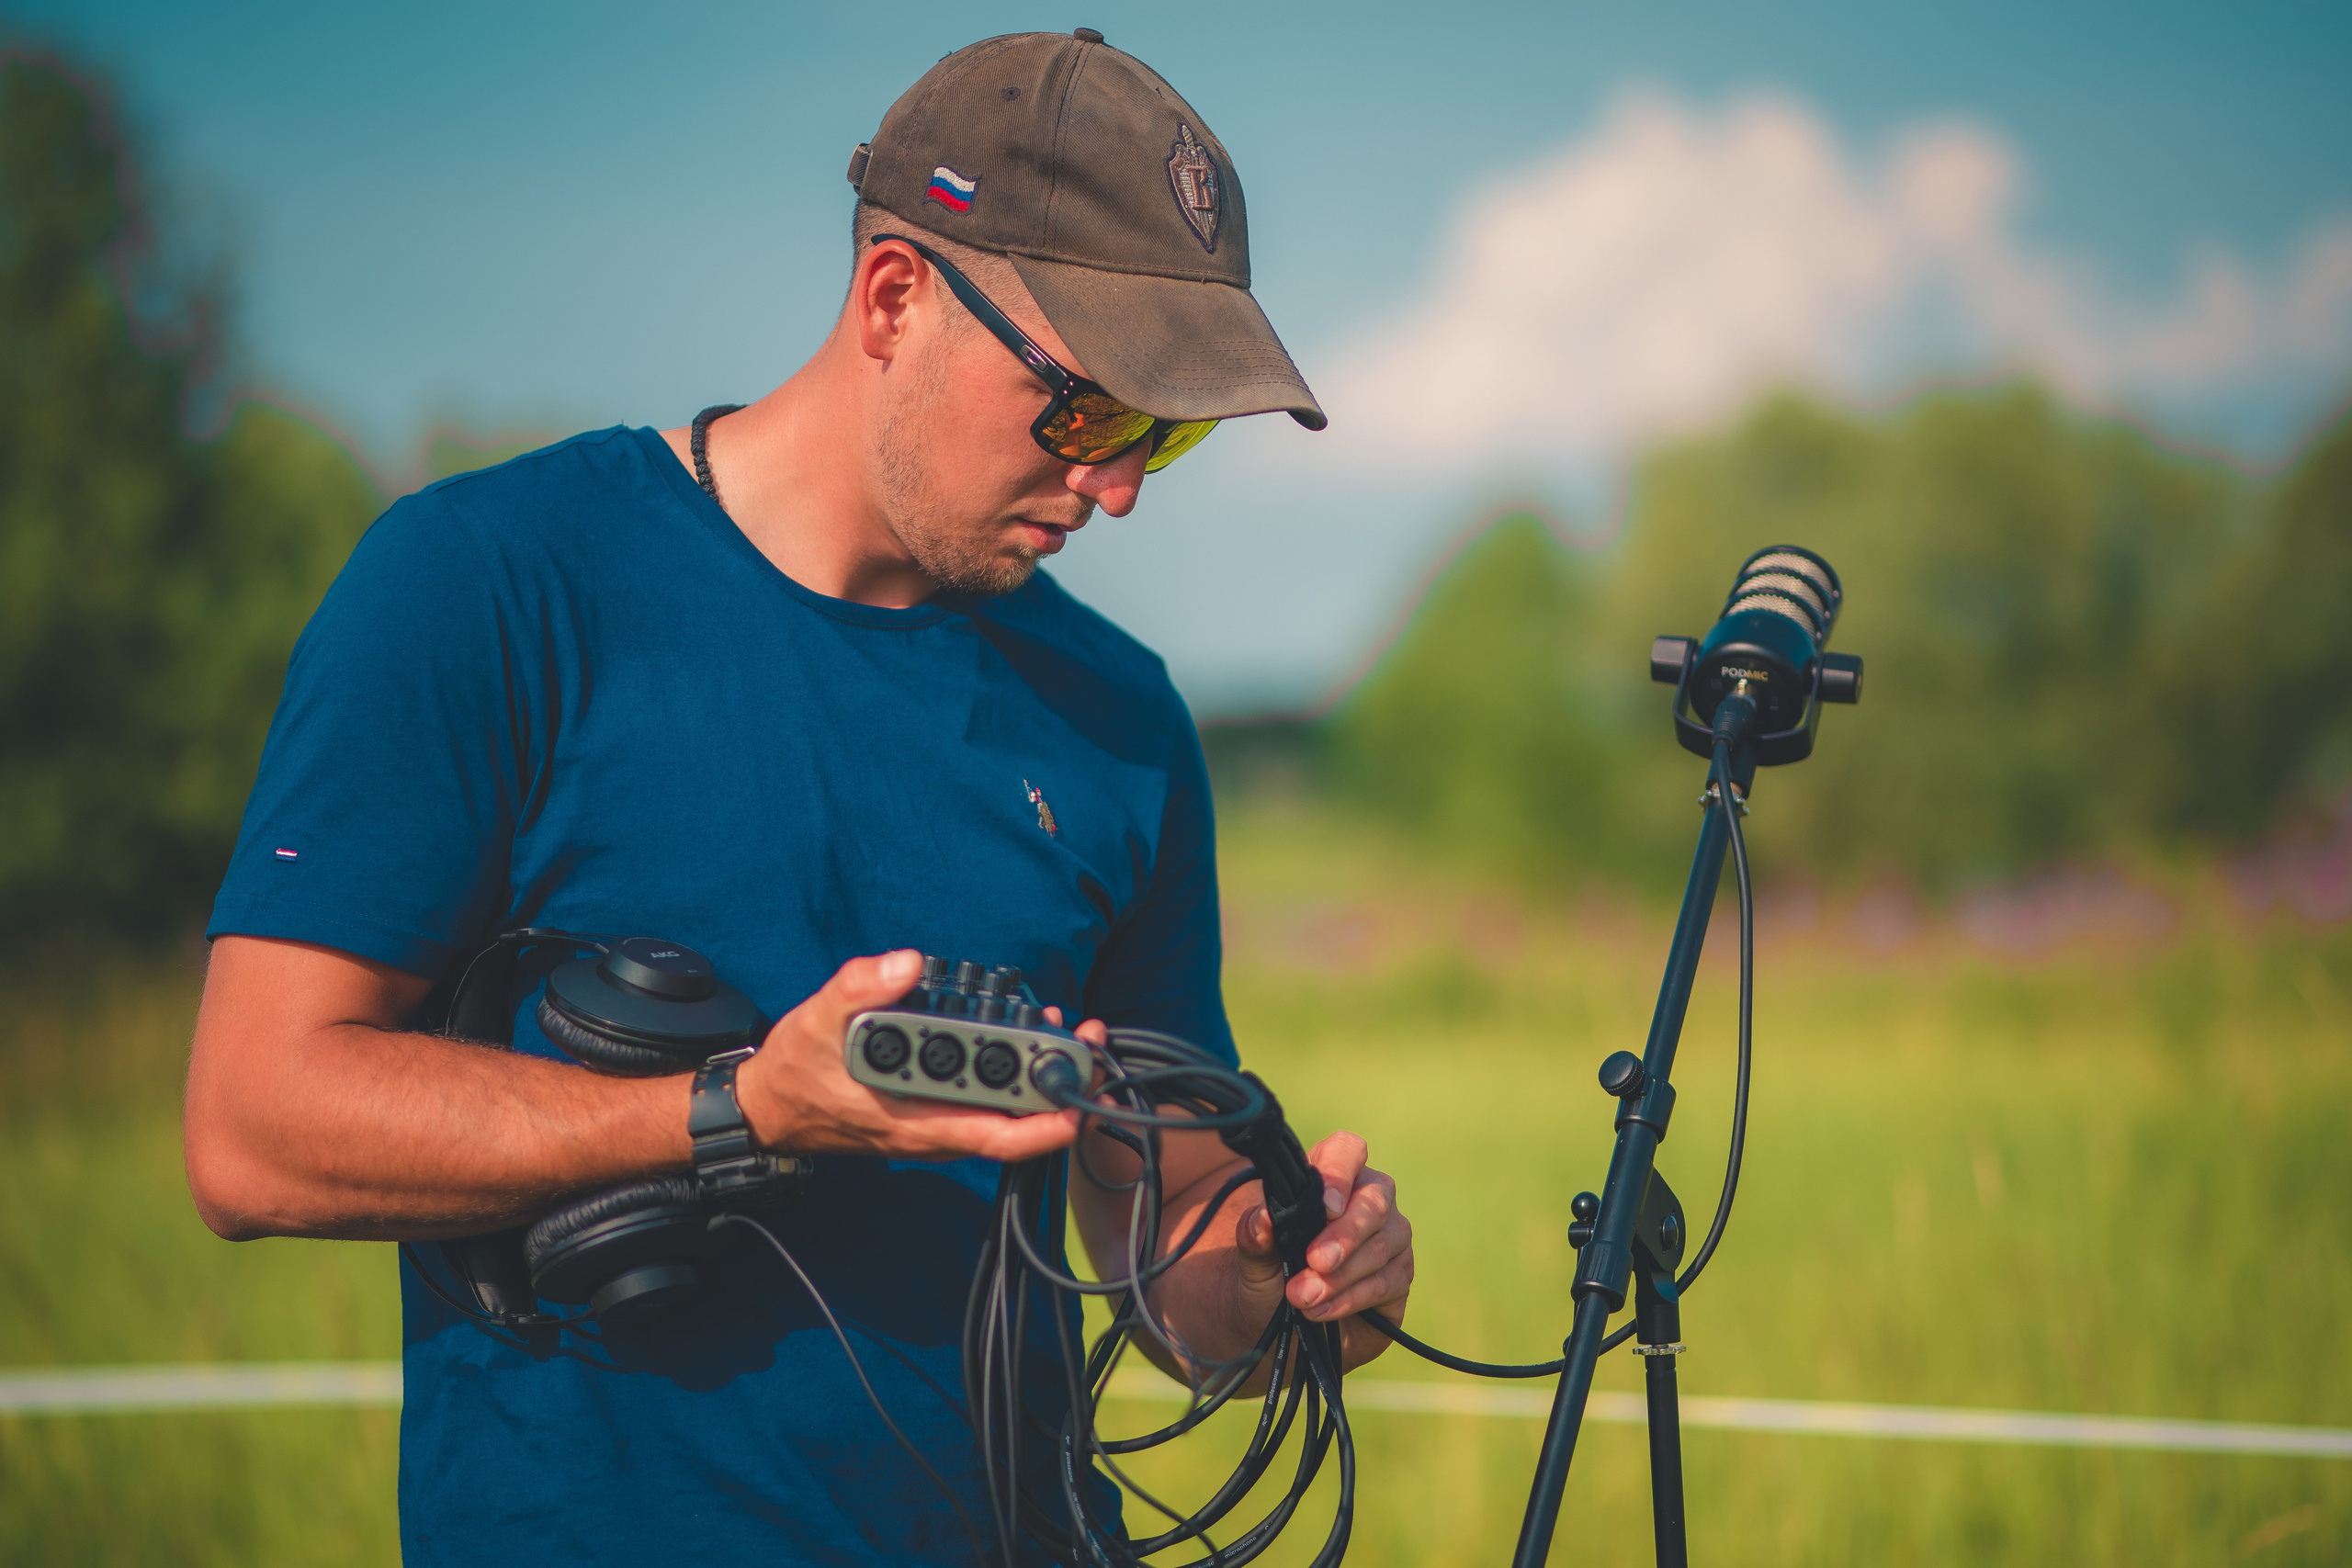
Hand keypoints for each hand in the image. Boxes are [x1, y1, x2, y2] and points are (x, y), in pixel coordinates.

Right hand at [734, 949, 1081, 1162]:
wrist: (773, 1106)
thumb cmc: (798, 1071)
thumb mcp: (818, 1022)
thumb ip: (861, 989)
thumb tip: (908, 963)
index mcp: (917, 1123)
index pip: (998, 1136)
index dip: (1048, 1121)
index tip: (1081, 1091)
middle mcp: (938, 1133)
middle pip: (1017, 1123)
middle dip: (1060, 1084)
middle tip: (1088, 1035)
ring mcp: (939, 1126)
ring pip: (1006, 1113)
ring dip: (1041, 1076)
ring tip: (1066, 1027)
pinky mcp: (935, 1112)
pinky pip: (987, 1102)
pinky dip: (1013, 1072)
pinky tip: (1025, 1034)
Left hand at [1235, 1131, 1412, 1361]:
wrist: (1283, 1330)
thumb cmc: (1270, 1277)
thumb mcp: (1252, 1258)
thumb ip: (1254, 1235)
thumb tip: (1263, 1218)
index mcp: (1332, 1178)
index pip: (1347, 1151)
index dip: (1340, 1172)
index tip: (1326, 1207)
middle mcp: (1369, 1200)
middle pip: (1374, 1202)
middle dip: (1344, 1235)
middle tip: (1314, 1261)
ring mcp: (1391, 1238)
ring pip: (1380, 1248)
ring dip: (1339, 1276)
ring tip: (1302, 1297)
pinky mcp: (1399, 1277)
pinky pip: (1385, 1283)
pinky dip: (1350, 1298)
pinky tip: (1321, 1310)